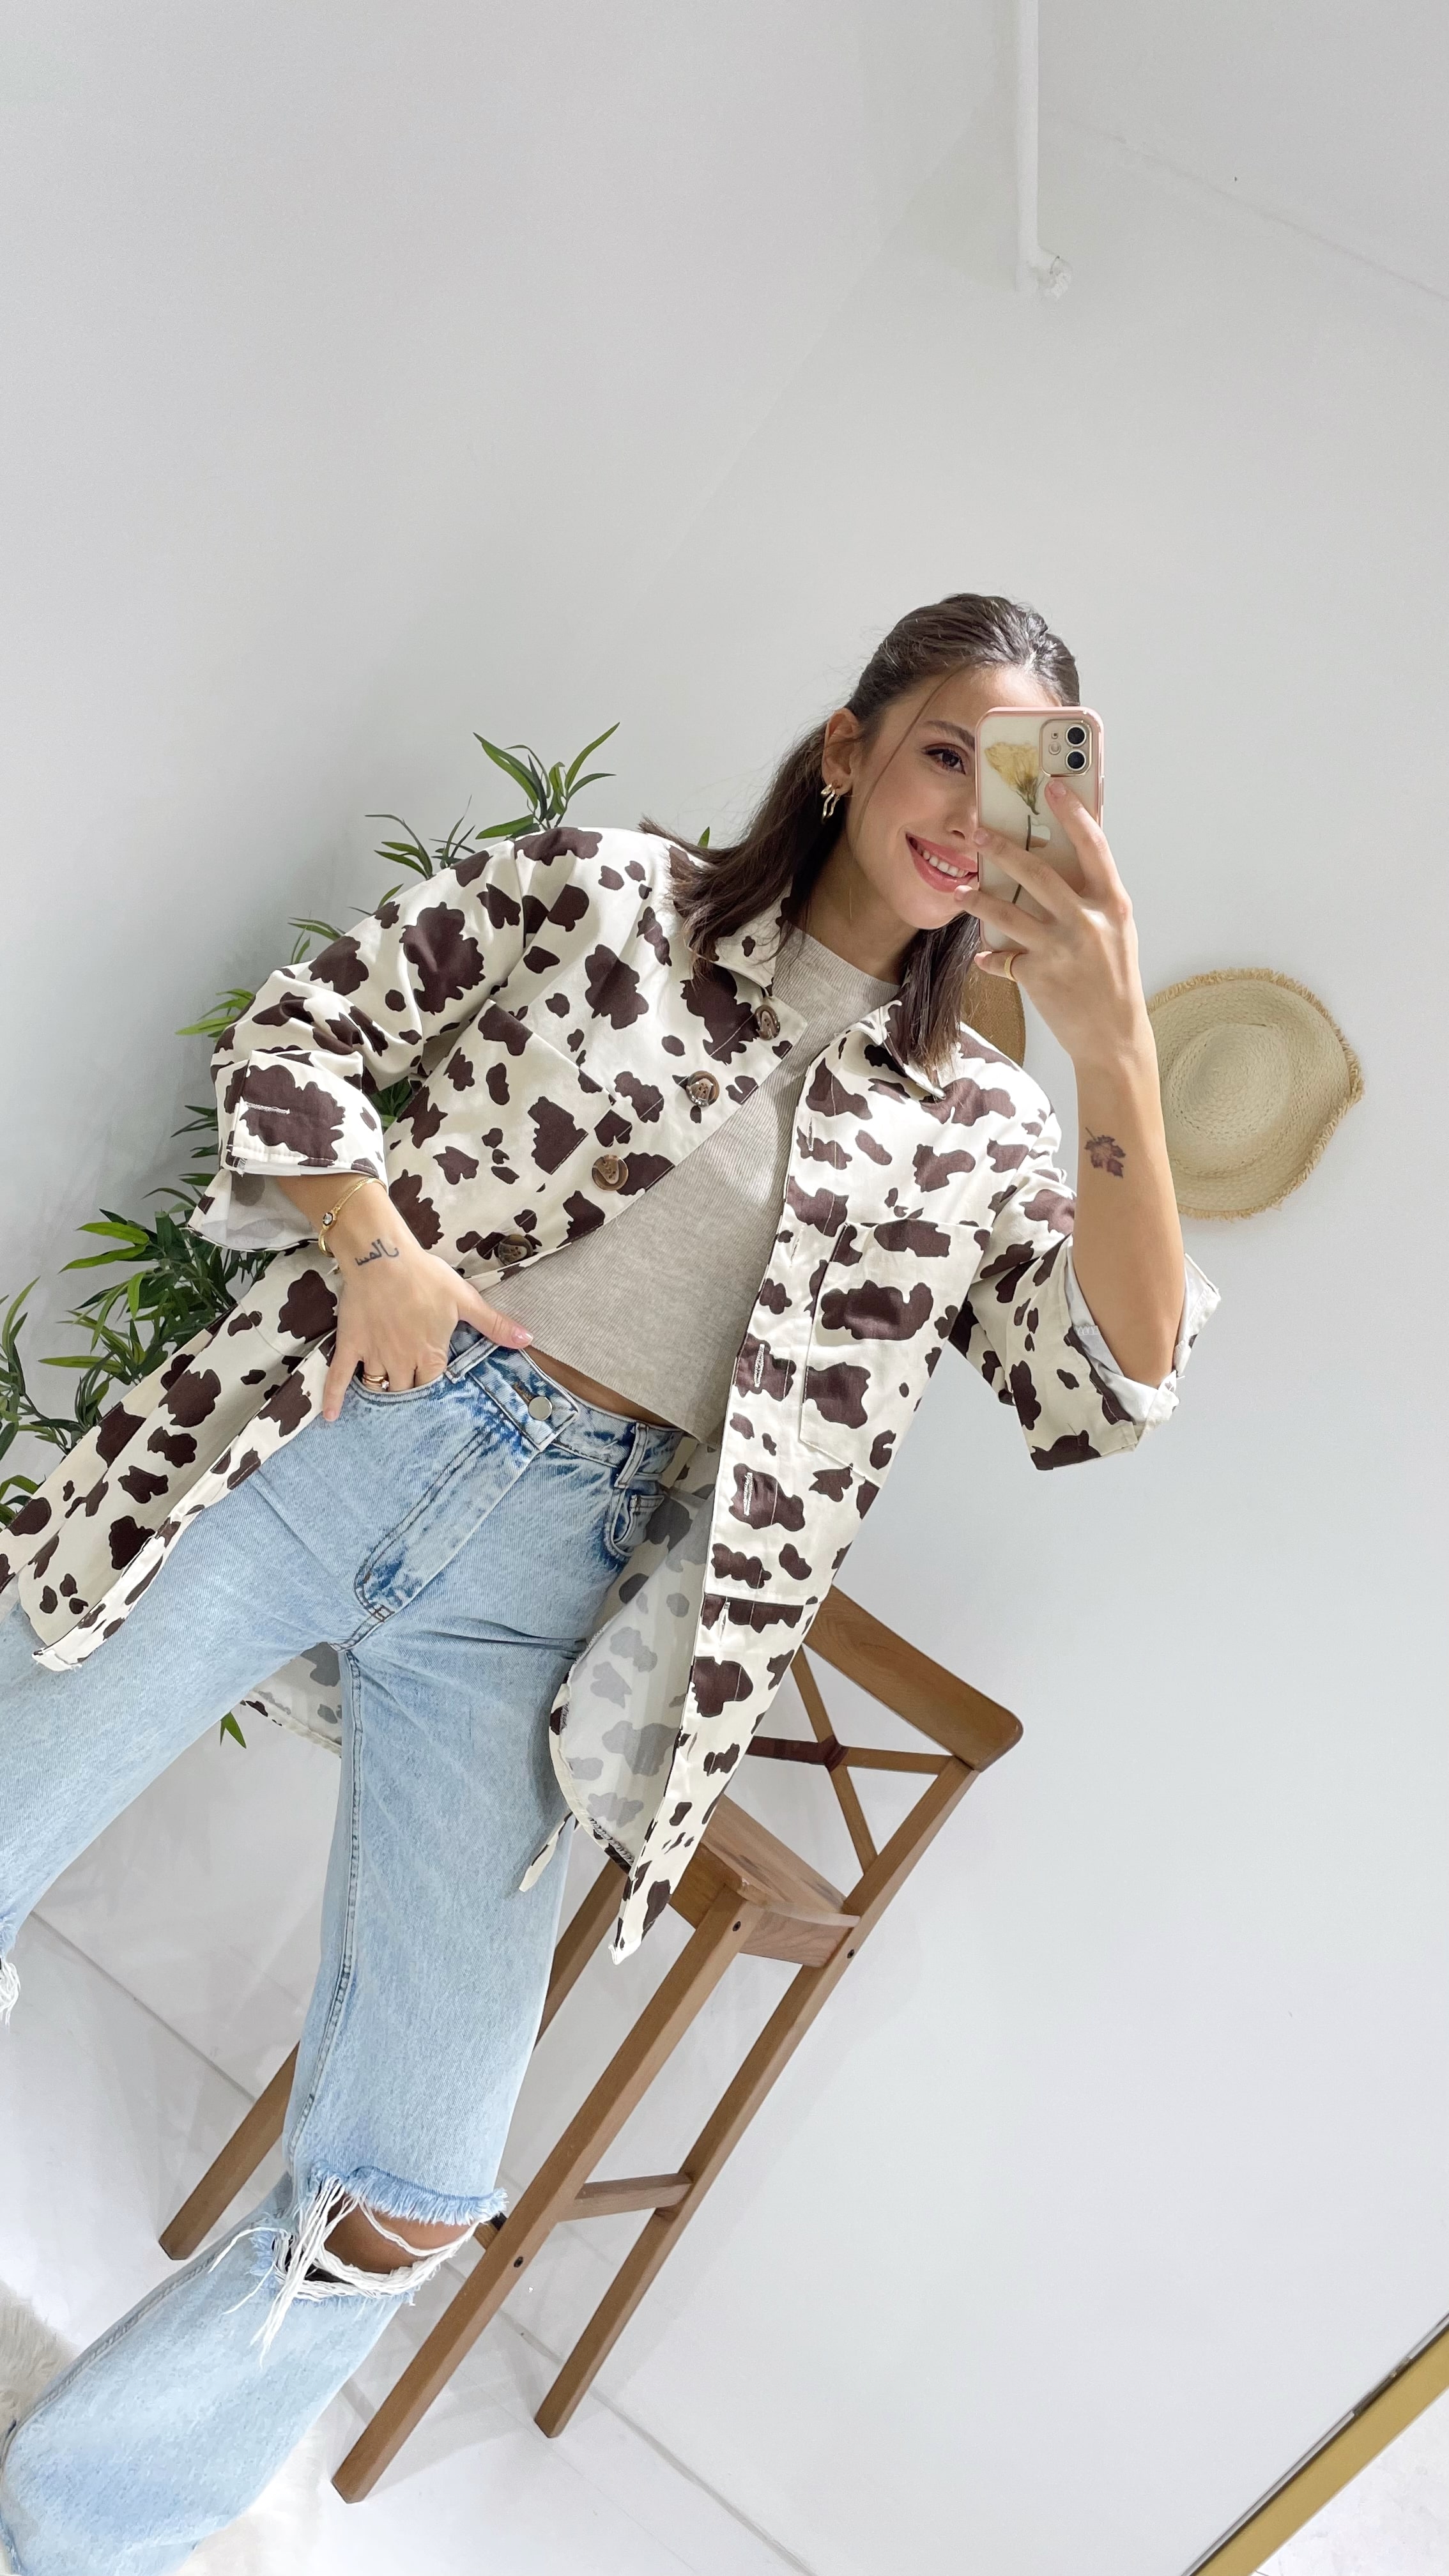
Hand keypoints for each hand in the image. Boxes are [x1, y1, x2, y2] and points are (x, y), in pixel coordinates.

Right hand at [320, 1182, 530, 1420]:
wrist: (382, 1257)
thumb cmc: (425, 1276)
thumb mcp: (465, 1300)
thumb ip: (494, 1325)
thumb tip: (527, 1341)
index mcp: (431, 1354)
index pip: (435, 1387)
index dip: (437, 1396)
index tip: (438, 1406)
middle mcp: (403, 1362)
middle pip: (406, 1393)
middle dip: (409, 1400)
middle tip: (411, 1412)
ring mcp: (374, 1356)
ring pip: (378, 1388)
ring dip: (381, 1399)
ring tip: (382, 1416)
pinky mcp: (350, 1346)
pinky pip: (339, 1377)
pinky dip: (334, 1398)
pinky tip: (330, 1417)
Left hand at [963, 779, 1150, 1070]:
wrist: (1113, 1036)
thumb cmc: (1114, 979)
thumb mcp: (1116, 932)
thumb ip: (1093, 899)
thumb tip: (1062, 865)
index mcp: (1113, 904)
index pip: (1093, 847)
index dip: (1073, 813)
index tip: (1053, 787)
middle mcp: (1087, 921)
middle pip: (1037, 872)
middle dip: (1002, 849)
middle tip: (978, 832)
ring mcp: (1060, 948)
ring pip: (1007, 912)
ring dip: (978, 899)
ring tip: (961, 891)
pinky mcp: (1036, 974)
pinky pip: (1002, 958)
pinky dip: (991, 956)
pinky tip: (984, 955)